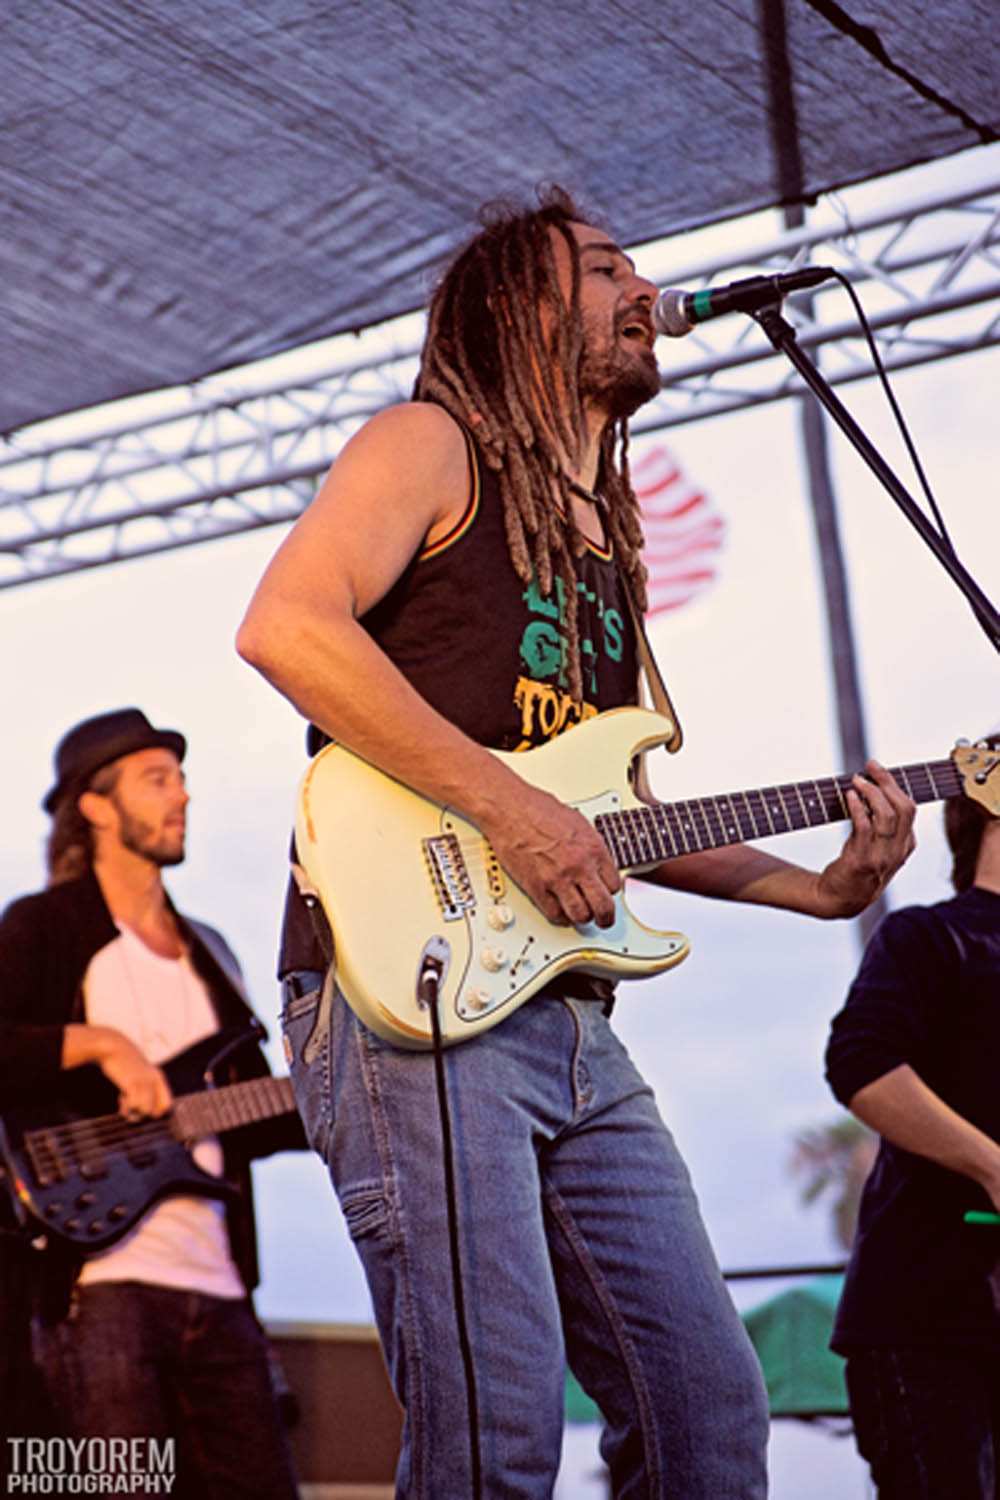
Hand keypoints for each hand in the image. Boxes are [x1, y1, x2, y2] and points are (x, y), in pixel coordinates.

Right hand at [97, 1030, 171, 1118]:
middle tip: (132, 1107)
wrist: (112, 1046)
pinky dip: (126, 1107)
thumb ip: (144, 1084)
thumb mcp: (138, 1071)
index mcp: (159, 1077)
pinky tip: (120, 1098)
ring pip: (146, 1111)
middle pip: (157, 1111)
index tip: (141, 1105)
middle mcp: (155, 1081)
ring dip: (133, 1111)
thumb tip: (142, 1105)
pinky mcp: (133, 1083)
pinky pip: (134, 1105)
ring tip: (123, 1102)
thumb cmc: (123, 1061)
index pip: (167, 1105)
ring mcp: (145, 1082)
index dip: (154, 1110)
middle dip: (144, 1114)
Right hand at [479, 781, 620, 927]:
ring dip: (582, 918)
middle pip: (603, 906)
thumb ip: (589, 846)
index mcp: (592, 848)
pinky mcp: (536, 887)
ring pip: (580, 915)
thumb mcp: (578, 822)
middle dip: (605, 917)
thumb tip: (596, 861)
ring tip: (580, 916)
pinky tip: (560, 911)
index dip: (609, 891)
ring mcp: (557, 878)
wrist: (510, 809)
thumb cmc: (537, 809)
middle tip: (603, 919)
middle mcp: (578, 865)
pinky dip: (559, 916)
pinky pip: (554, 914)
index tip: (605, 892)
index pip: (614, 885)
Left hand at [817, 760, 916, 915]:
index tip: (876, 769)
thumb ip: (880, 823)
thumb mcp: (878, 846)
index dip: (894, 785)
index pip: (909, 809)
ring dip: (872, 793)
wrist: (840, 900)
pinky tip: (850, 796)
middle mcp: (897, 851)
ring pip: (887, 816)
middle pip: (904, 809)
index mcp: (905, 846)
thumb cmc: (856, 866)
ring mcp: (882, 858)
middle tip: (870, 766)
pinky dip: (859, 808)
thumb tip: (870, 786)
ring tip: (857, 780)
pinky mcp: (862, 862)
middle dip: (888, 782)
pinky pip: (865, 828)